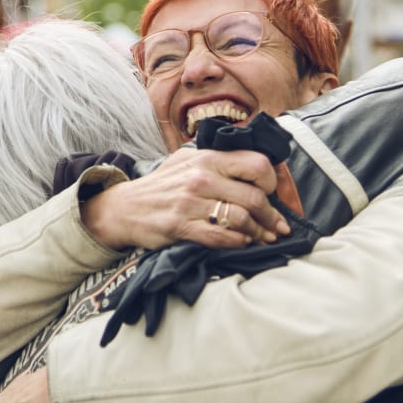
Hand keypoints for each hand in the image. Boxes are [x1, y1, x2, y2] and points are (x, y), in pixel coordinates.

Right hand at [81, 147, 290, 250]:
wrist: (125, 207)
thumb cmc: (165, 185)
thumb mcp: (189, 160)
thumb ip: (220, 161)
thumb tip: (260, 170)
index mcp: (208, 158)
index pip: (257, 164)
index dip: (272, 182)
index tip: (272, 195)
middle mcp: (201, 177)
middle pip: (255, 197)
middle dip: (272, 216)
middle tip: (278, 227)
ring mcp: (190, 203)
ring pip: (241, 219)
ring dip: (258, 233)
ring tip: (264, 238)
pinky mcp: (180, 226)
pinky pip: (220, 237)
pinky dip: (238, 243)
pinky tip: (243, 243)